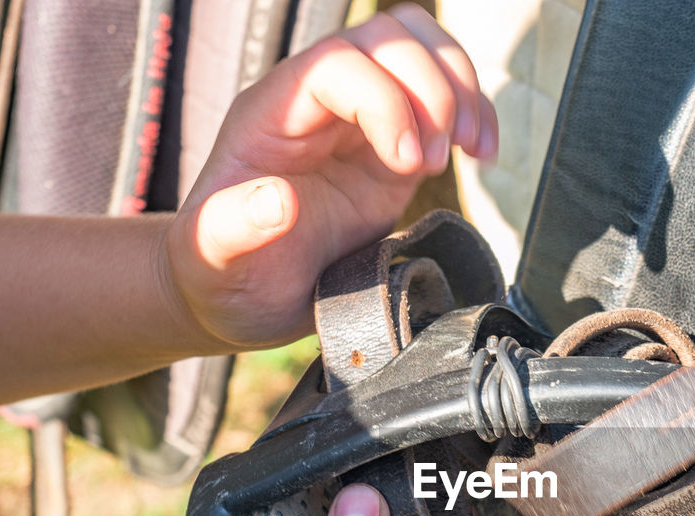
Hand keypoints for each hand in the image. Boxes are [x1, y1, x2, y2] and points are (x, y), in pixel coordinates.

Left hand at [163, 5, 497, 350]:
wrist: (243, 296)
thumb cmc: (222, 274)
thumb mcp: (213, 260)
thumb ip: (232, 228)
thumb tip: (277, 201)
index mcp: (272, 115)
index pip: (337, 64)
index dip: (386, 102)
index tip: (410, 165)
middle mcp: (318, 105)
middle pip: (387, 39)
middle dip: (432, 90)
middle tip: (443, 160)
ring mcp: (359, 123)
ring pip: (420, 52)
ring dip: (461, 90)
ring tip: (471, 150)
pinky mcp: (394, 152)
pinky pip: (444, 99)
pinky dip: (474, 114)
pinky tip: (482, 154)